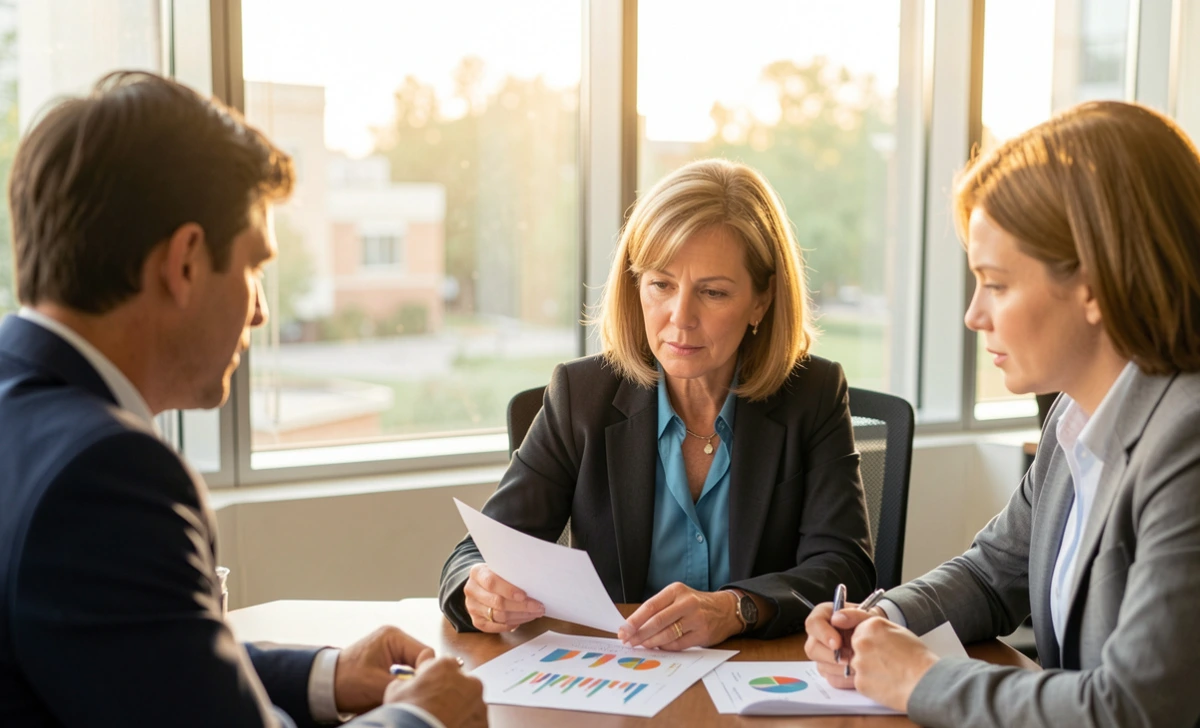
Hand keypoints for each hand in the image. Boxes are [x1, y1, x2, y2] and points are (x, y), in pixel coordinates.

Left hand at [334, 625, 435, 714]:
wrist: (323, 685)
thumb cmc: (345, 681)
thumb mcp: (377, 684)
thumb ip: (404, 685)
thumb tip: (425, 688)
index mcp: (393, 636)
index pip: (426, 652)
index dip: (425, 672)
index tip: (419, 689)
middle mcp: (395, 639)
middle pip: (421, 660)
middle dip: (416, 678)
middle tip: (408, 693)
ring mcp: (392, 649)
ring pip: (414, 668)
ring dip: (409, 682)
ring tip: (398, 693)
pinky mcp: (389, 661)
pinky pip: (405, 673)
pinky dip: (402, 684)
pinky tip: (393, 692)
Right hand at [384, 656, 486, 727]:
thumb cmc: (406, 713)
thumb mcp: (397, 689)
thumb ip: (410, 676)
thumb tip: (413, 675)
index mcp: (448, 667)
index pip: (446, 665)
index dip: (437, 676)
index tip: (432, 686)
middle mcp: (468, 681)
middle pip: (462, 683)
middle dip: (452, 692)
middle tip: (438, 706)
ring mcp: (478, 704)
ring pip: (470, 702)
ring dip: (461, 708)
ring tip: (444, 719)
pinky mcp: (482, 723)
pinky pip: (475, 720)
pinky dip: (466, 723)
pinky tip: (452, 726)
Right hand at [464, 563, 544, 632]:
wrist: (480, 584)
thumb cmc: (496, 575)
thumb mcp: (501, 568)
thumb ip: (511, 574)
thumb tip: (533, 583)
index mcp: (477, 573)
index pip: (491, 582)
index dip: (508, 590)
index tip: (524, 595)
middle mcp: (471, 590)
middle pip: (497, 602)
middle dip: (521, 606)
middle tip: (538, 607)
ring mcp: (472, 607)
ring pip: (498, 616)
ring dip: (520, 616)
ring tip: (535, 613)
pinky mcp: (476, 621)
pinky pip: (495, 627)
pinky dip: (511, 624)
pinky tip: (523, 619)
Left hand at [617, 583, 741, 649]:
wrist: (725, 610)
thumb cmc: (695, 604)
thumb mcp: (678, 597)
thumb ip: (659, 609)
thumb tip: (634, 626)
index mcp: (676, 590)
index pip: (651, 605)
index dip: (635, 619)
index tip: (623, 629)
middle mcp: (687, 603)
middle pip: (657, 620)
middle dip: (639, 633)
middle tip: (628, 640)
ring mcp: (696, 619)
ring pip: (667, 634)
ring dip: (651, 642)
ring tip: (640, 645)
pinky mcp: (703, 634)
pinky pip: (678, 644)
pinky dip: (665, 647)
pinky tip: (657, 647)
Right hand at [803, 601, 884, 688]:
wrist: (879, 639)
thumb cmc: (870, 624)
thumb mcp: (867, 615)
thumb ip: (853, 614)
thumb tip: (836, 619)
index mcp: (824, 616)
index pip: (813, 623)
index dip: (822, 634)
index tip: (837, 643)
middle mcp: (819, 636)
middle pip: (812, 648)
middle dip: (831, 656)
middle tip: (850, 658)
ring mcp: (822, 654)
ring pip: (821, 666)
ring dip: (841, 669)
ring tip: (859, 664)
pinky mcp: (830, 670)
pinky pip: (832, 679)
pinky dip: (846, 679)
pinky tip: (858, 673)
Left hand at [847, 617, 938, 711]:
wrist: (925, 682)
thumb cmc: (918, 658)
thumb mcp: (899, 631)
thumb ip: (878, 628)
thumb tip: (866, 631)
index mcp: (871, 627)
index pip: (858, 629)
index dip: (870, 640)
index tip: (878, 647)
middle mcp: (861, 642)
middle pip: (856, 647)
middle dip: (867, 654)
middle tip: (887, 662)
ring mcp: (859, 663)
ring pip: (859, 665)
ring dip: (869, 669)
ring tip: (890, 673)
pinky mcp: (860, 682)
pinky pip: (862, 681)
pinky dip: (871, 683)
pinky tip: (887, 683)